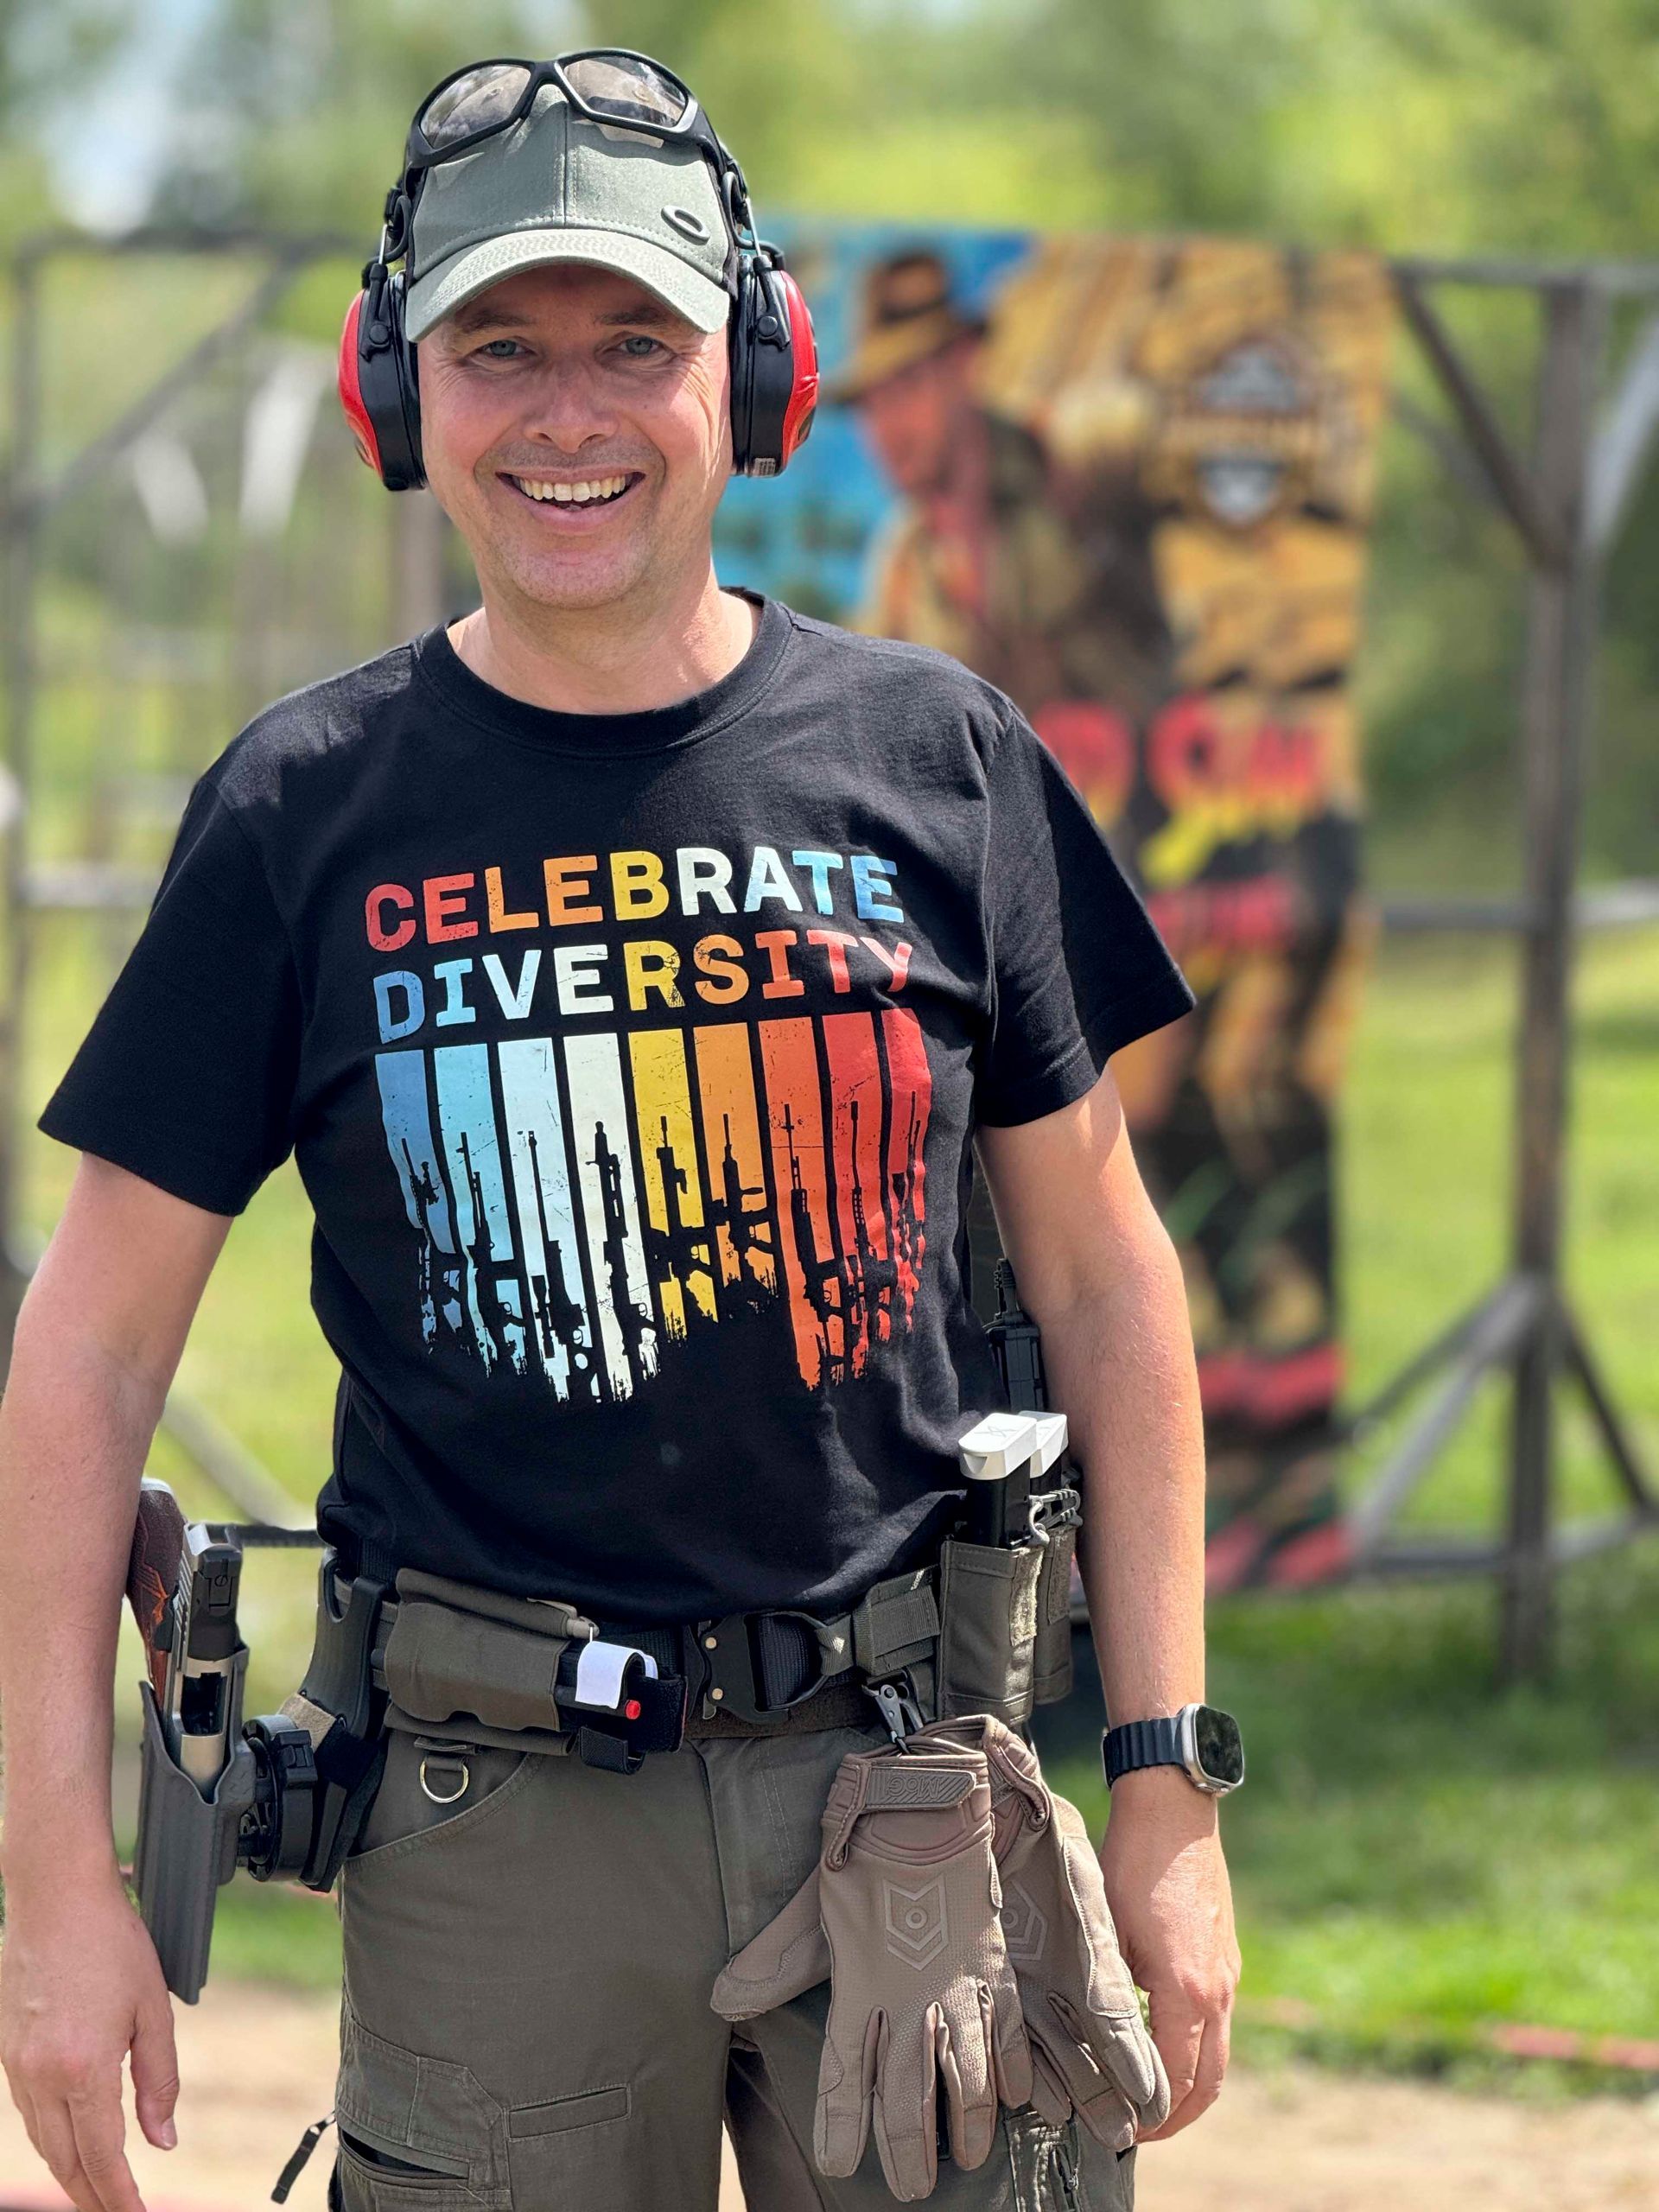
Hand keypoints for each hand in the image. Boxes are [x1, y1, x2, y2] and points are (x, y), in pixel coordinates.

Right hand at [0, 1870, 179, 2211]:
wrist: (55, 1900)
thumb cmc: (111, 1944)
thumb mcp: (152, 2009)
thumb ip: (160, 2080)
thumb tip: (163, 2140)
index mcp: (84, 2070)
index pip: (103, 2158)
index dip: (121, 2197)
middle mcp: (42, 2078)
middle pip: (66, 2162)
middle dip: (93, 2197)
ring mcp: (17, 2067)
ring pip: (43, 2143)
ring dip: (70, 2173)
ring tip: (97, 2191)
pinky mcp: (7, 2052)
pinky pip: (28, 2114)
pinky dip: (50, 2139)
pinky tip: (68, 2141)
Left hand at [1096, 1766, 1238, 2141]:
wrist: (1174, 1808)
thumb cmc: (1132, 1864)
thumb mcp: (1108, 1931)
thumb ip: (1110, 1994)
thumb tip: (1097, 2044)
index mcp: (1187, 1991)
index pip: (1177, 2080)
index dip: (1152, 2116)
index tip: (1123, 2130)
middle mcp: (1218, 1990)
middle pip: (1210, 2082)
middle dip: (1178, 2118)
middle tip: (1140, 2132)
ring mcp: (1228, 1974)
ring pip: (1219, 2055)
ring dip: (1191, 2086)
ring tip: (1150, 2098)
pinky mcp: (1226, 1957)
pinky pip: (1219, 2023)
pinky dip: (1198, 2050)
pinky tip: (1163, 2044)